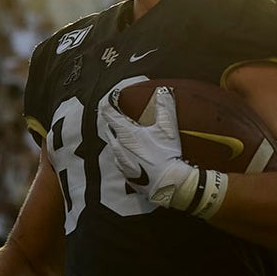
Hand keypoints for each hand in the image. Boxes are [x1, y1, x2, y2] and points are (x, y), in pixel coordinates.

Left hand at [100, 86, 194, 207]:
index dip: (108, 101)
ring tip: (131, 133)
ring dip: (120, 136)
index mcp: (125, 133)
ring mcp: (120, 161)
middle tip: (123, 114)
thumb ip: (164, 106)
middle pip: (109, 127)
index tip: (113, 96)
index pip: (108, 112)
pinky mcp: (125, 174)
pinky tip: (136, 153)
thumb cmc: (167, 154)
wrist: (168, 184)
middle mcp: (118, 146)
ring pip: (114, 144)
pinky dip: (125, 153)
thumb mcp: (168, 127)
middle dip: (114, 119)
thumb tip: (163, 91)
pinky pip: (120, 159)